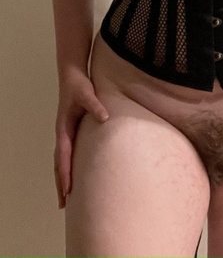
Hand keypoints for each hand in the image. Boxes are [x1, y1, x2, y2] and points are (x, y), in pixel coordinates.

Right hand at [54, 69, 109, 209]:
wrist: (72, 76)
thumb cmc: (79, 85)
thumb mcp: (88, 94)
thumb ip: (96, 105)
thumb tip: (105, 118)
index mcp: (64, 128)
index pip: (63, 155)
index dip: (65, 173)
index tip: (67, 189)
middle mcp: (63, 133)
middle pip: (58, 163)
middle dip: (60, 183)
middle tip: (62, 204)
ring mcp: (66, 133)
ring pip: (62, 160)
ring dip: (63, 177)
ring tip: (66, 197)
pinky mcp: (72, 131)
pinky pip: (68, 153)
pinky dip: (68, 166)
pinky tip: (76, 175)